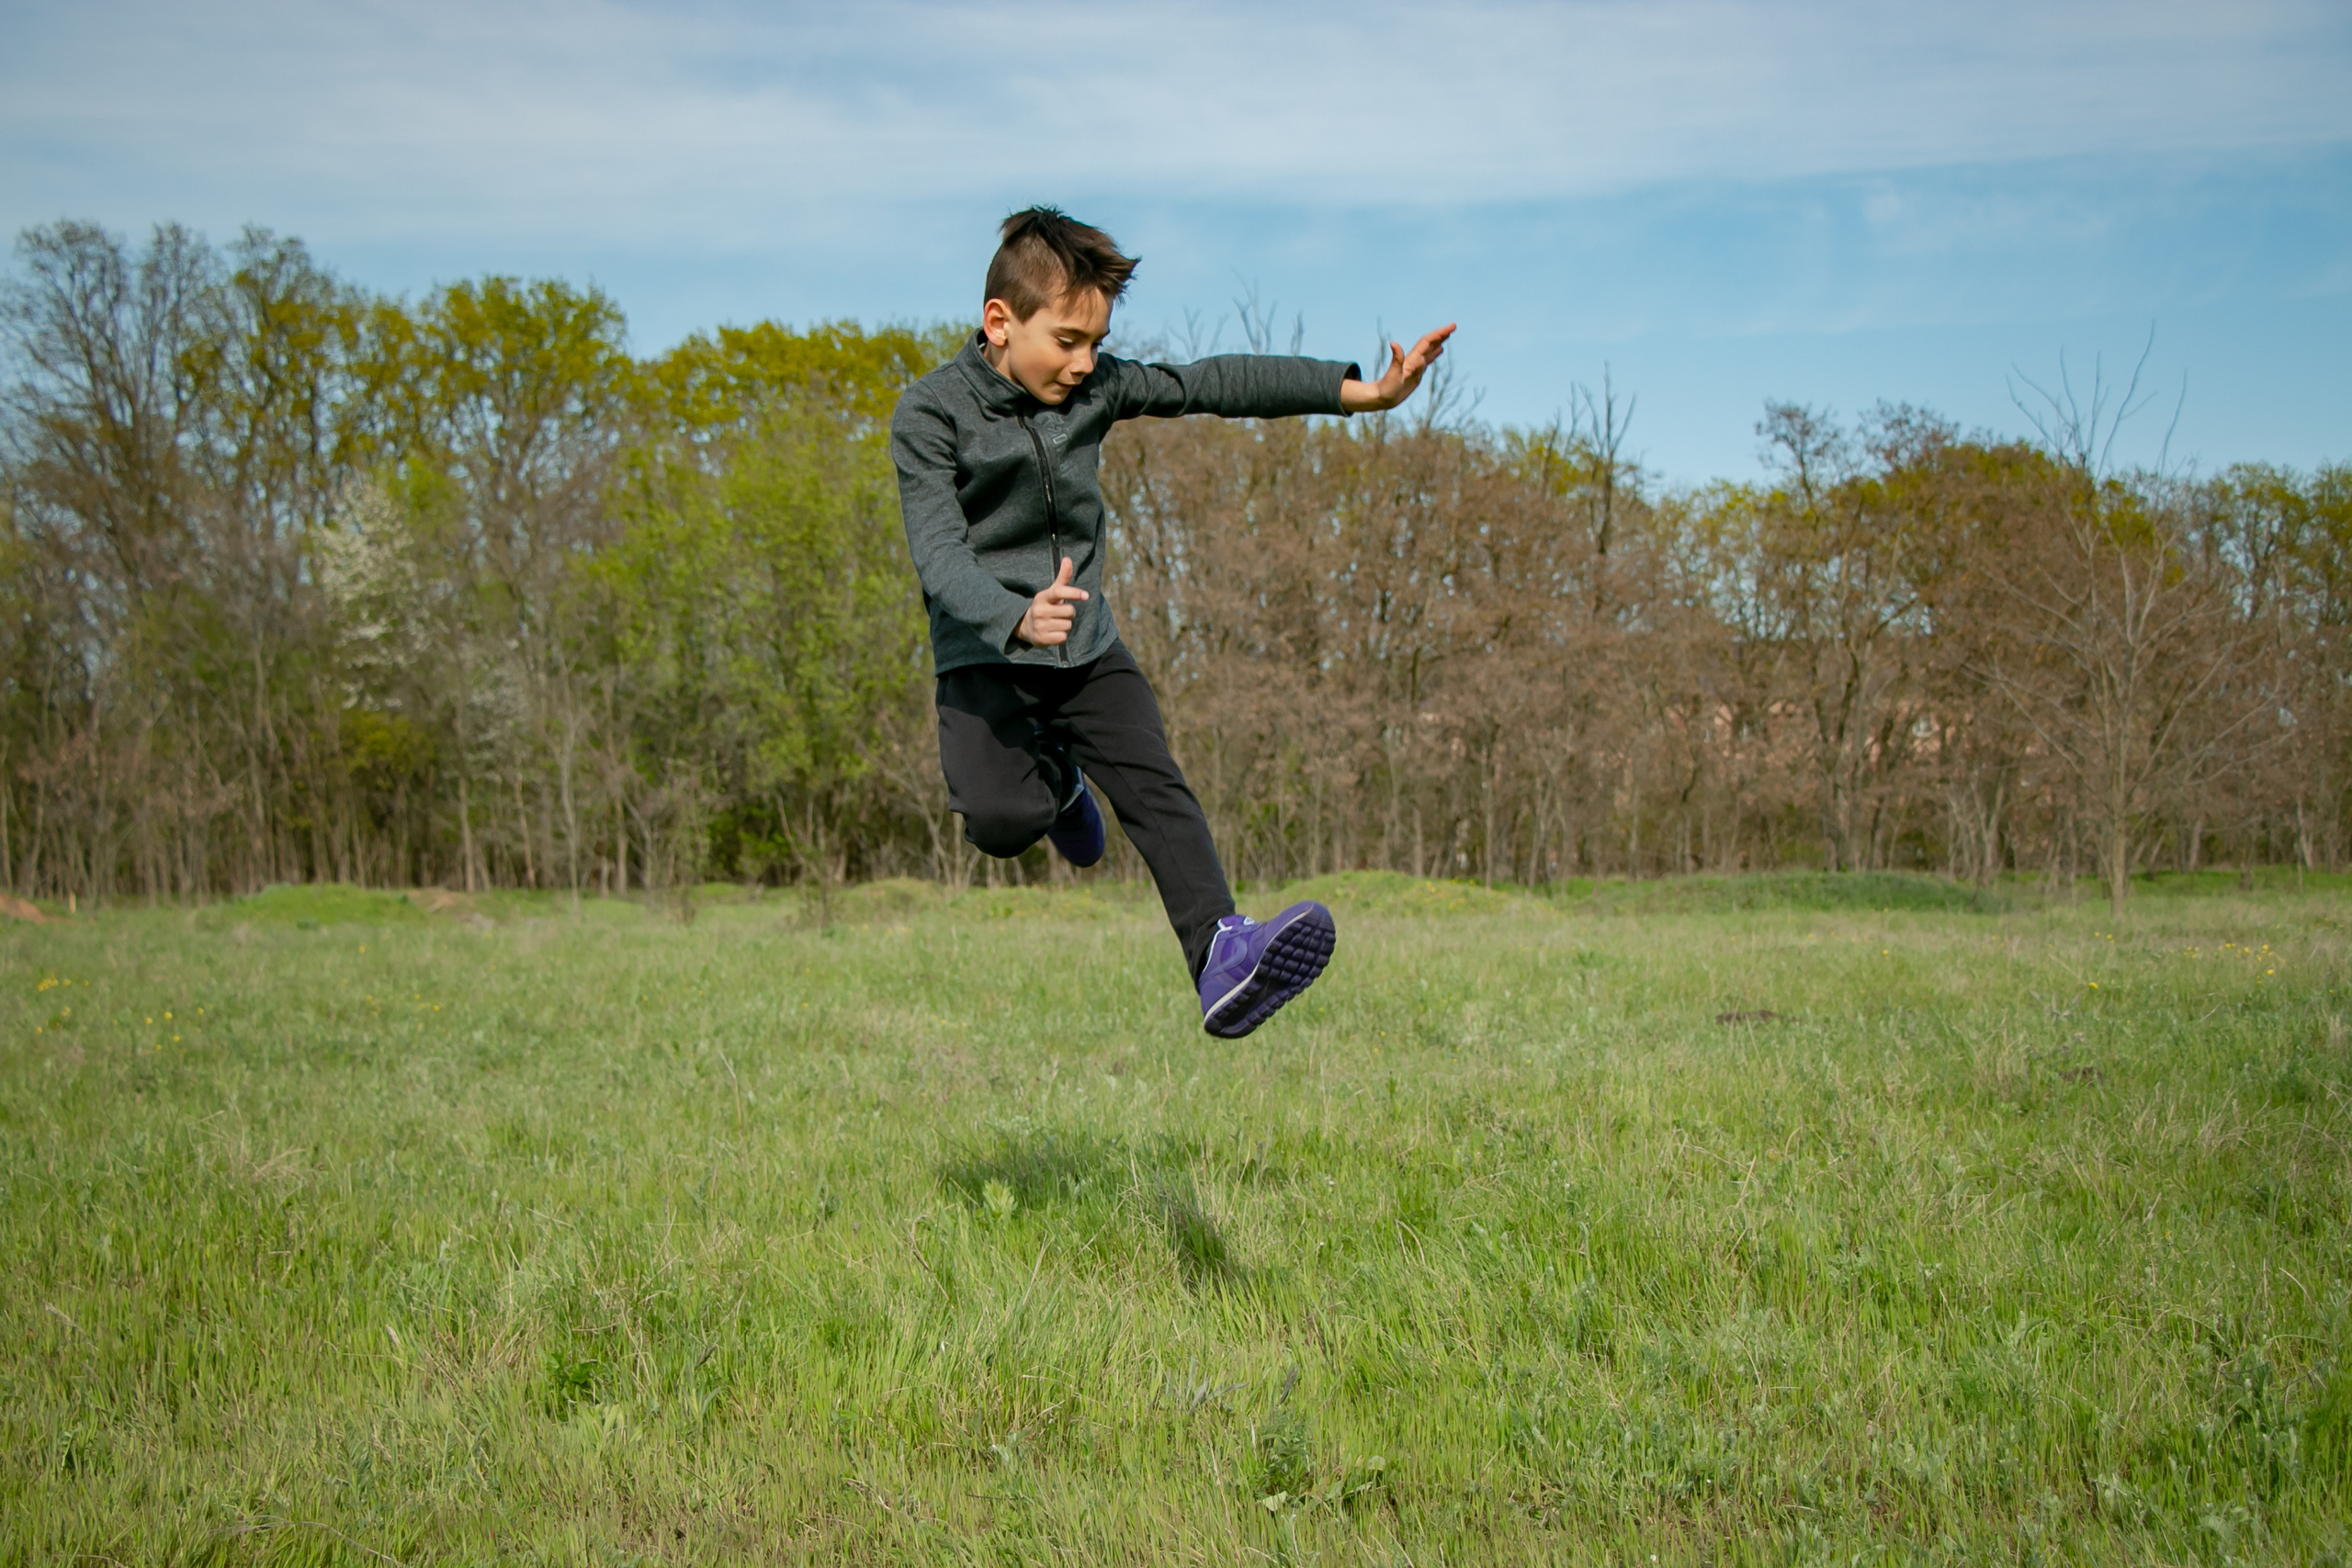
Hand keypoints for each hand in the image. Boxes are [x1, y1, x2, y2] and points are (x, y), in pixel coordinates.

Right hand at [1017, 556, 1087, 646]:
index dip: (1073, 593)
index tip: (1086, 596)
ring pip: (1068, 625)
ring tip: (1055, 623)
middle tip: (1060, 613)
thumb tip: (1068, 559)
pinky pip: (1063, 637)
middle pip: (1069, 612)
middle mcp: (1040, 610)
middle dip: (1069, 613)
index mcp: (1043, 597)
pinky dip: (1061, 636)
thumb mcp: (1052, 592)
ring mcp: (1040, 625)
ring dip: (1065, 625)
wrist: (1025, 626)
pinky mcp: (1041, 639)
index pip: (1059, 592)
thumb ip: (1062, 577)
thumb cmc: (1046, 606)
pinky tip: (1053, 632)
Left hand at [1340, 323, 1455, 412]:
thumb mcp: (1393, 375)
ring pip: (1429, 350)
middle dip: (1441, 335)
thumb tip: (1394, 343)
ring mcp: (1415, 367)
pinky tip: (1440, 350)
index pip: (1427, 342)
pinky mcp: (1416, 374)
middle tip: (1453, 326)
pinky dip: (1435, 354)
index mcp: (1411, 359)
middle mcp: (1414, 360)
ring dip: (1439, 342)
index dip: (1439, 334)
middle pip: (1429, 344)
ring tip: (1448, 335)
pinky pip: (1428, 361)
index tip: (1451, 327)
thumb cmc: (1386, 389)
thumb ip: (1396, 360)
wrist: (1381, 398)